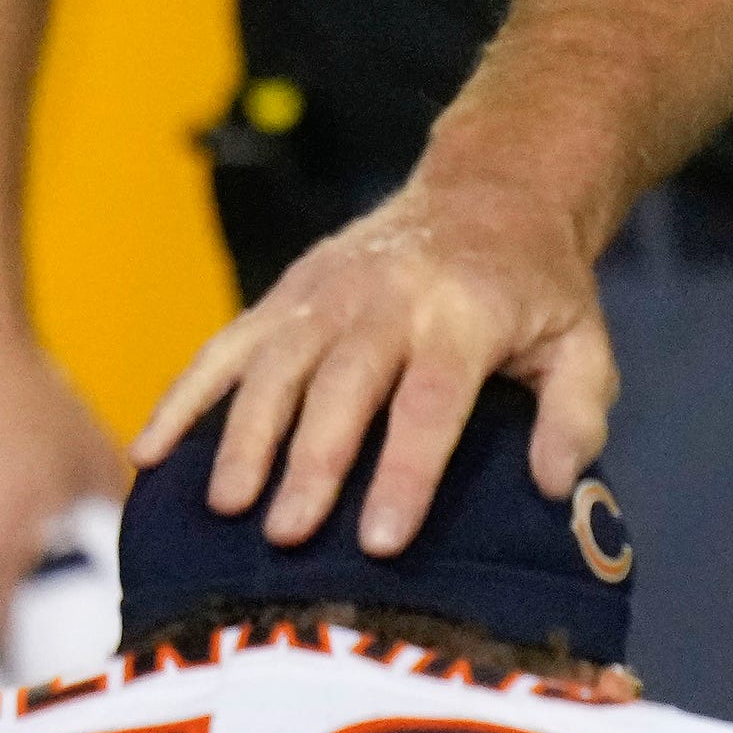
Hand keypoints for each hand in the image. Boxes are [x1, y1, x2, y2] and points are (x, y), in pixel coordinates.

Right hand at [135, 179, 616, 555]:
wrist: (489, 192)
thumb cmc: (537, 290)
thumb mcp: (583, 342)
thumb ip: (576, 413)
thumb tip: (553, 483)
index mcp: (465, 314)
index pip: (431, 401)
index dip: (405, 471)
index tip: (381, 540)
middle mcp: (388, 298)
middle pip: (342, 386)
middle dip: (312, 462)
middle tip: (288, 536)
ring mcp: (327, 293)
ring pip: (274, 366)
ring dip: (245, 436)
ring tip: (225, 507)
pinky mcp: (285, 295)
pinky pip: (224, 347)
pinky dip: (185, 397)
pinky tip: (150, 453)